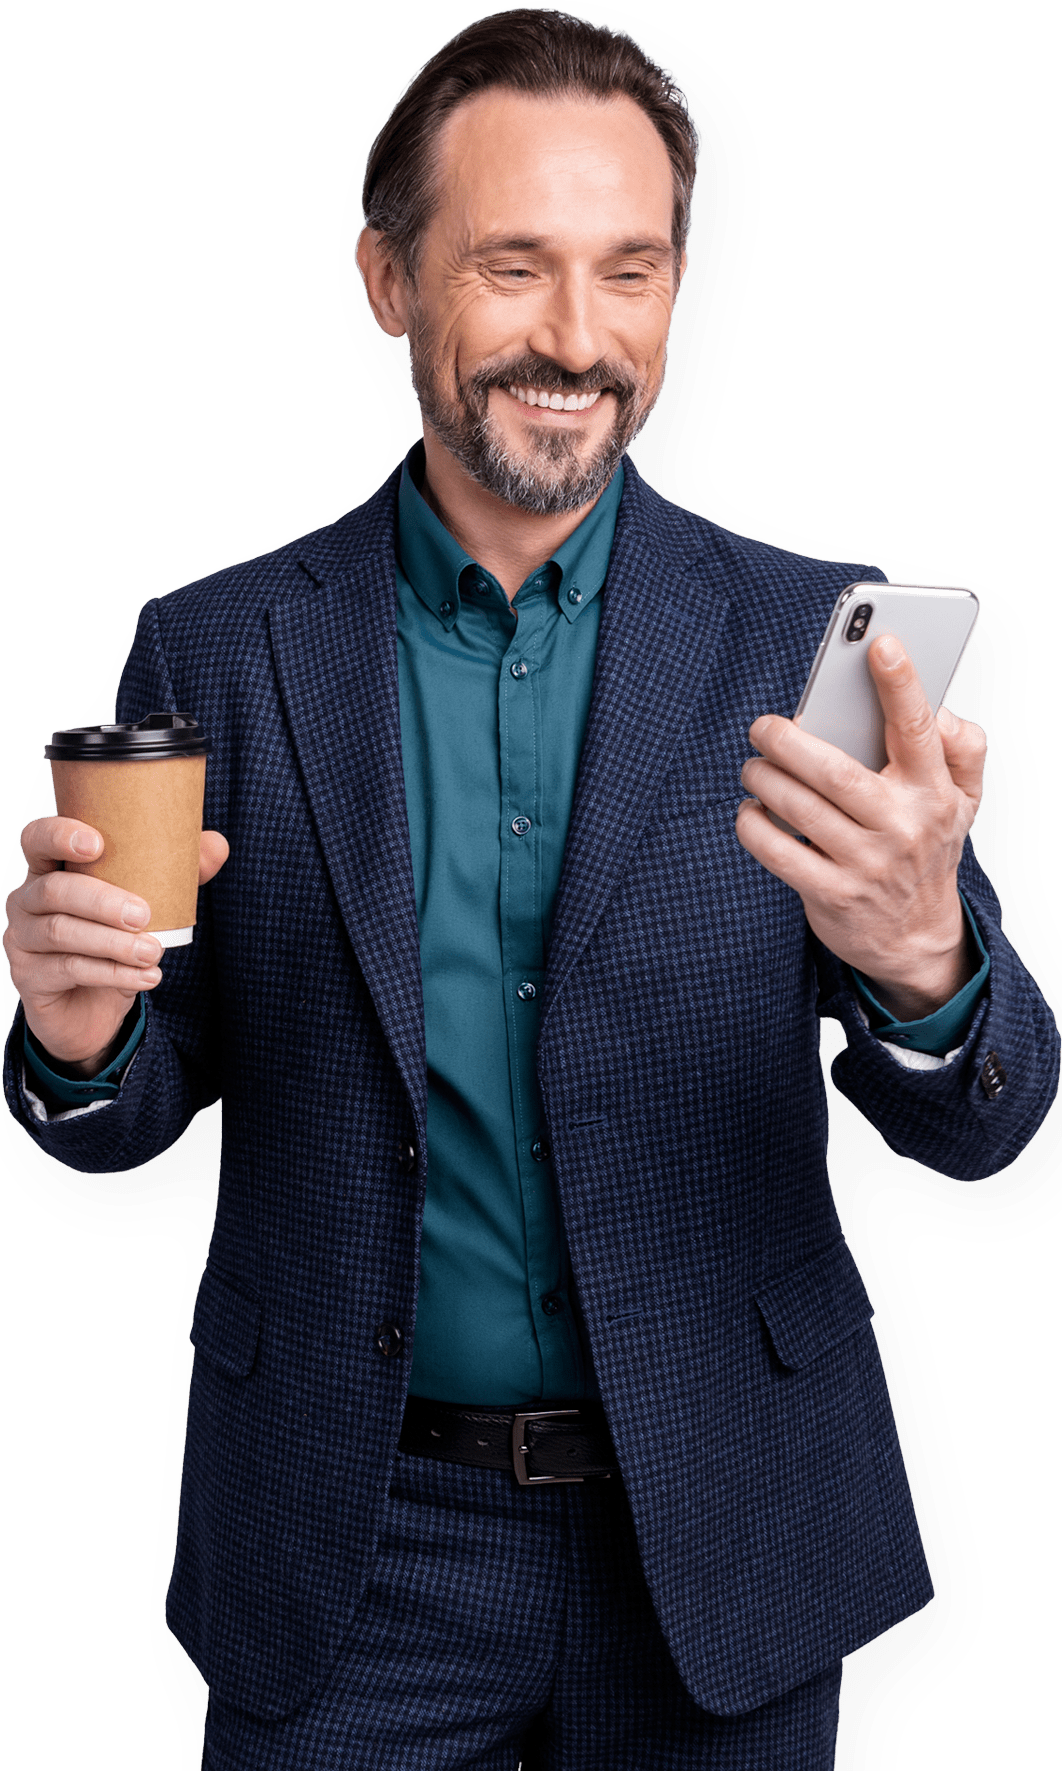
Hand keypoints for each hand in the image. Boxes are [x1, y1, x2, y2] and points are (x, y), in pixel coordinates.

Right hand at [3, 817, 228, 1075]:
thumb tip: (218, 844)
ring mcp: (22, 939)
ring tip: (154, 951)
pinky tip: (147, 976)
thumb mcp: (148, 906)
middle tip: (144, 915)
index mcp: (50, 870)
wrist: (92, 1009)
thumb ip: (178, 873)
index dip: (59, 836)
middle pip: (54, 890)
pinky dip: (113, 973)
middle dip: (102, 901)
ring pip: (62, 933)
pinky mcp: (29, 977)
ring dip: (114, 943)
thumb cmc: (115, 942)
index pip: (38, 840)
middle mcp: (27, 900)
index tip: (97, 844)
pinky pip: (70, 969)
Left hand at [734, 633, 986, 1020]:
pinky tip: (750, 811)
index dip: (901, 685)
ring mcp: (867, 864)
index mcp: (934, 792)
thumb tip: (937, 710)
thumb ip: (962, 749)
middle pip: (837, 772)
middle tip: (763, 726)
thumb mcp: (963, 800)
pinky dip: (754, 826)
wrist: (916, 937)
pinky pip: (779, 853)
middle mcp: (903, 826)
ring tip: (753, 765)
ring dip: (765, 780)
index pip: (918, 730)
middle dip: (790, 742)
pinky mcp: (833, 895)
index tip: (879, 644)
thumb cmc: (926, 846)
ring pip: (801, 809)